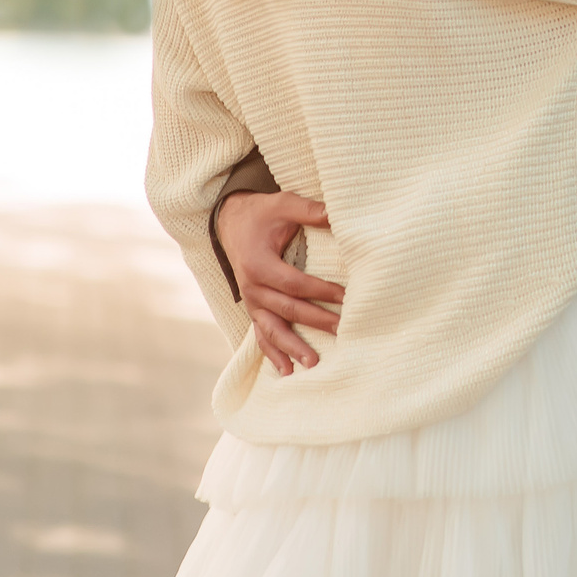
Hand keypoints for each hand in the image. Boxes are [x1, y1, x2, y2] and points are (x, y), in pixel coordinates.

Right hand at [214, 188, 342, 374]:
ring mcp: (251, 302)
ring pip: (273, 329)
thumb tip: (337, 213)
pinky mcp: (253, 309)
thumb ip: (309, 210)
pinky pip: (261, 335)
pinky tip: (287, 372)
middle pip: (287, 310)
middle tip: (342, 331)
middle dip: (316, 321)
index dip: (320, 291)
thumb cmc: (262, 214)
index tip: (346, 297)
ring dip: (293, 348)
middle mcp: (252, 288)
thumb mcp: (283, 204)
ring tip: (313, 364)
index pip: (295, 283)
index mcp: (259, 264)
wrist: (230, 222)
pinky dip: (273, 354)